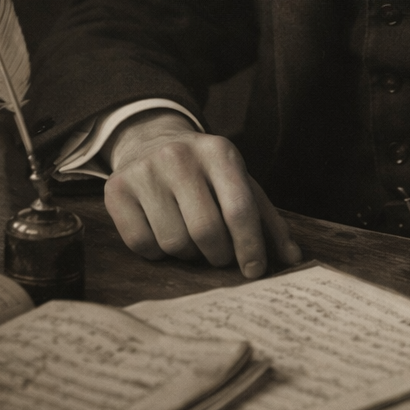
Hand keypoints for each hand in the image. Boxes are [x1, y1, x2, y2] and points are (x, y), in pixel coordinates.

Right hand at [104, 111, 301, 278]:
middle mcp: (180, 156)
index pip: (240, 209)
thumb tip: (293, 258)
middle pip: (206, 232)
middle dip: (218, 256)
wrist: (152, 140)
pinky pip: (141, 244)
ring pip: (173, 243)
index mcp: (220, 152)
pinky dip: (156, 252)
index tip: (254, 270)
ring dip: (188, 254)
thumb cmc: (206, 173)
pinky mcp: (115, 189)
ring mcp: (144, 171)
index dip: (250, 247)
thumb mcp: (240, 184)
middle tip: (219, 256)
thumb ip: (268, 221)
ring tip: (190, 239)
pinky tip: (163, 233)